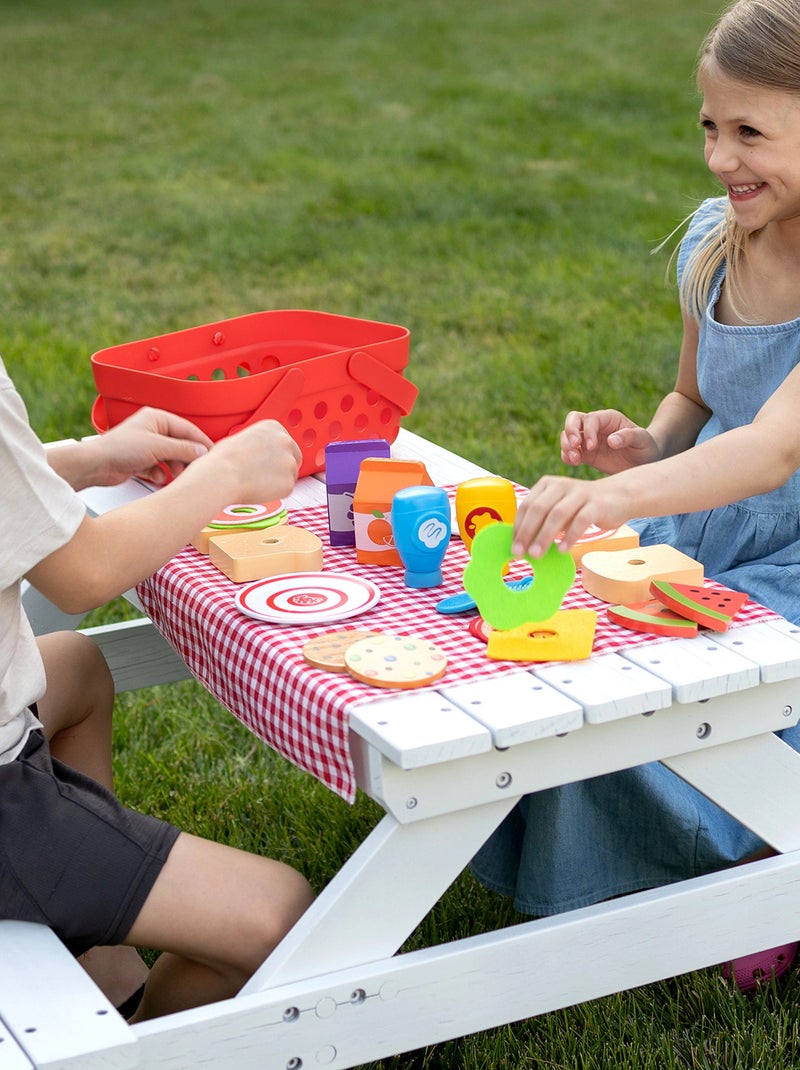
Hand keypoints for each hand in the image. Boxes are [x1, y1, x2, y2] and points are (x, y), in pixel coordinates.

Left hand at [92, 408, 213, 485]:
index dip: (201, 442)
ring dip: (174, 467)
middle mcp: (152, 429)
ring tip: (175, 474)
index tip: (213, 454)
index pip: (187, 429)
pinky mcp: (140, 460)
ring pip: (170, 457)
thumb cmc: (120, 448)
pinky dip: (160, 473)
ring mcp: (146, 445)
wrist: (96, 465)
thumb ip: (183, 449)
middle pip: (180, 444)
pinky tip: (157, 477)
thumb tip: (202, 451)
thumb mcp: (158, 447)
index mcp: (157, 418)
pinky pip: (159, 466)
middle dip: (186, 458)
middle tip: (195, 468)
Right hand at [202, 420, 301, 502]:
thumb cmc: (224, 458)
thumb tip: (262, 453)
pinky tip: (259, 489)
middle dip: (283, 467)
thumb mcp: (243, 438)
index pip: (285, 442)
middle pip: (294, 457)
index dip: (276, 454)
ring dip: (278, 480)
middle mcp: (286, 441)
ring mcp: (290, 462)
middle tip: (267, 475)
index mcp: (274, 427)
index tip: (268, 461)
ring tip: (256, 482)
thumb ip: (260, 443)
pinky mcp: (289, 482)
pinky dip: (275, 493)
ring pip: (291, 475)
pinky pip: (286, 490)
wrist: (223, 474)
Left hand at [511, 473, 629, 558]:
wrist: (618, 496)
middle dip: (527, 533)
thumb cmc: (581, 507)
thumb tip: (521, 545)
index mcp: (547, 484)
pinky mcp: (596, 504)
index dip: (518, 527)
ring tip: (536, 555)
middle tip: (519, 553)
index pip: (527, 505)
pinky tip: (562, 549)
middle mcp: (561, 485)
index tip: (513, 547)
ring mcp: (580, 493)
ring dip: (544, 536)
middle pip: (539, 508)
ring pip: (557, 514)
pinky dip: (569, 536)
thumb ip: (542, 522)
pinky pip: (580, 520)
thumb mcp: (559, 509)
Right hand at [561, 409, 659, 473]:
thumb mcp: (643, 440)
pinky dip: (566, 456)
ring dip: (566, 446)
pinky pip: (568, 451)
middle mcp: (596, 426)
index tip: (592, 447)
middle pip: (573, 419)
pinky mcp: (585, 453)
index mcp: (609, 418)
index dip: (588, 431)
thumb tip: (611, 441)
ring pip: (567, 435)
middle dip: (570, 431)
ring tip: (575, 460)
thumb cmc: (646, 447)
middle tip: (574, 446)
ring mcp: (588, 439)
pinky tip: (573, 463)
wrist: (644, 462)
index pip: (591, 419)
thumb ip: (629, 437)